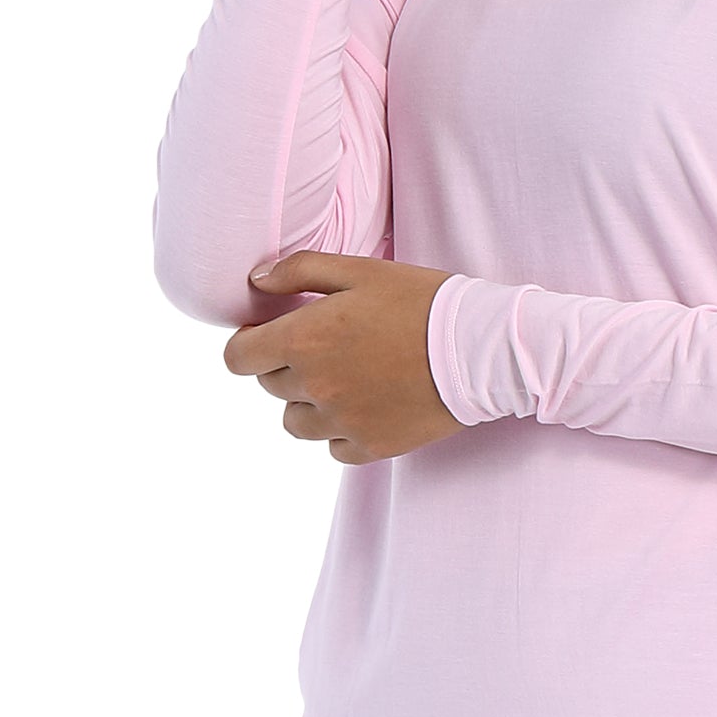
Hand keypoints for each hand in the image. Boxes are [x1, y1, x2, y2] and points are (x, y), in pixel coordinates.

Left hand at [224, 254, 462, 459]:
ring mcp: (341, 422)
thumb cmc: (420, 301)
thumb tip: (257, 284)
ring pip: (296, 422)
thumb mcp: (360, 269)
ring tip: (343, 380)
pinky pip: (333, 447)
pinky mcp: (371, 446)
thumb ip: (299, 271)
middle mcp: (314, 386)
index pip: (238, 358)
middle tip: (325, 347)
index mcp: (303, 340)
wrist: (478, 349)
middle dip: (286, 365)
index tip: (268, 335)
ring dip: (308, 402)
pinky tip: (365, 405)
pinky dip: (341, 430)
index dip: (248, 345)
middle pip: (270, 386)